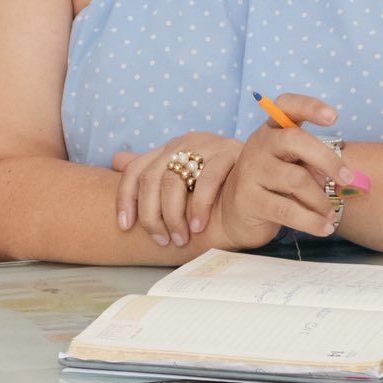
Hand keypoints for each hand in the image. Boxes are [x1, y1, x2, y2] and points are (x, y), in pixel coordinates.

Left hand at [111, 133, 239, 246]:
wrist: (268, 177)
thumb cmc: (222, 187)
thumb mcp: (185, 181)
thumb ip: (152, 172)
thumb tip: (114, 160)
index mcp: (169, 148)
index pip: (134, 171)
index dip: (125, 199)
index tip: (123, 226)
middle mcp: (184, 143)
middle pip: (151, 179)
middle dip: (151, 215)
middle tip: (162, 240)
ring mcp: (208, 144)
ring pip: (174, 180)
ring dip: (173, 215)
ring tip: (180, 239)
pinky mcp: (232, 151)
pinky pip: (207, 180)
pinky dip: (198, 207)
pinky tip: (198, 227)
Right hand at [211, 93, 345, 250]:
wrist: (233, 211)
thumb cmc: (272, 183)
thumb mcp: (291, 165)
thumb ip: (312, 164)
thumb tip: (341, 177)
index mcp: (272, 130)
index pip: (286, 106)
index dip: (309, 106)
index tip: (333, 116)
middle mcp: (258, 145)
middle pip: (294, 139)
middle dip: (327, 159)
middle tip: (347, 179)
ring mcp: (251, 171)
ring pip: (296, 179)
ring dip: (321, 200)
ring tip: (330, 213)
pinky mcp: (248, 199)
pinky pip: (287, 210)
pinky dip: (312, 221)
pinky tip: (324, 227)